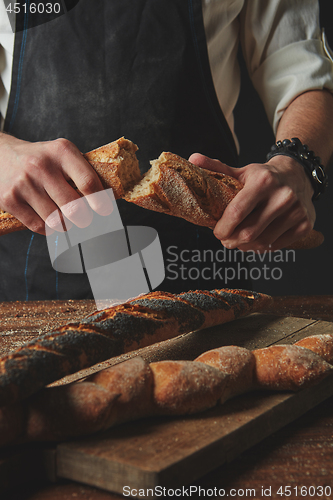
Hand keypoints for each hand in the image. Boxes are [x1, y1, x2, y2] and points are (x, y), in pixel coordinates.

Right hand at [0, 134, 112, 233]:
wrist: (1, 155)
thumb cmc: (40, 159)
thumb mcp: (62, 155)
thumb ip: (82, 173)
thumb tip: (106, 202)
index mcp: (61, 151)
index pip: (88, 182)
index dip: (101, 202)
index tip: (105, 212)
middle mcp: (42, 165)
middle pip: (74, 207)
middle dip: (84, 219)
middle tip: (85, 219)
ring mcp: (24, 183)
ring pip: (57, 221)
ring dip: (66, 226)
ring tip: (66, 219)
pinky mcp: (10, 199)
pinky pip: (39, 226)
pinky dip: (49, 228)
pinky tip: (49, 220)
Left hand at [189, 153, 315, 251]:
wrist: (298, 175)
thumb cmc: (265, 177)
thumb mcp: (242, 171)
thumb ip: (217, 168)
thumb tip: (192, 159)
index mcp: (263, 181)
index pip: (236, 212)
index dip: (222, 228)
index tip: (217, 232)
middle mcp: (282, 196)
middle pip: (248, 232)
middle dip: (231, 241)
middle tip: (226, 240)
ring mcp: (296, 212)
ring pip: (262, 242)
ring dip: (245, 246)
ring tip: (239, 241)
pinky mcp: (304, 225)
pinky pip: (277, 246)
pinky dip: (263, 247)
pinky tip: (257, 241)